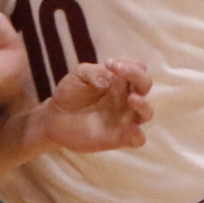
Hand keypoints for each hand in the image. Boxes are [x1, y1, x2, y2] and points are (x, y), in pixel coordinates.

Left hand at [27, 59, 153, 153]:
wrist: (56, 118)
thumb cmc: (71, 93)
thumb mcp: (79, 75)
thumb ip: (93, 72)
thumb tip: (110, 80)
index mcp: (120, 81)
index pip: (138, 68)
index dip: (129, 63)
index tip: (109, 64)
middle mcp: (127, 98)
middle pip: (145, 84)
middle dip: (137, 75)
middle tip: (118, 72)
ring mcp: (125, 118)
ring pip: (147, 112)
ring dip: (143, 104)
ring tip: (131, 99)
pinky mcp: (120, 137)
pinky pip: (138, 139)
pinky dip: (138, 135)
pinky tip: (128, 128)